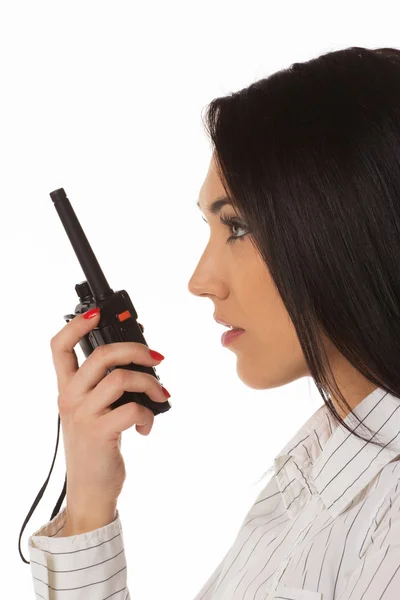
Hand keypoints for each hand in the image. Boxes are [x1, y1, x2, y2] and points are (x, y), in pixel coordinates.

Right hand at [50, 308, 168, 531]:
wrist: (90, 489)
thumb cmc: (96, 446)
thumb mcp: (93, 411)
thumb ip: (106, 386)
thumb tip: (141, 360)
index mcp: (67, 388)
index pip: (59, 347)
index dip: (76, 325)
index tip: (96, 312)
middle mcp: (70, 398)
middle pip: (101, 354)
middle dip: (136, 349)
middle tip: (156, 357)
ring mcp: (83, 415)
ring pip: (122, 378)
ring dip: (150, 383)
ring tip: (160, 394)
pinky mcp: (100, 433)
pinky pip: (132, 408)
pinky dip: (149, 413)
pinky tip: (146, 426)